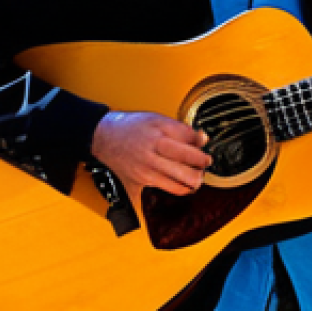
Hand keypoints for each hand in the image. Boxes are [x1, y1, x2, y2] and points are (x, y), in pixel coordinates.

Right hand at [90, 111, 211, 200]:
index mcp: (158, 140)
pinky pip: (162, 190)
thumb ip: (182, 130)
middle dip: (199, 172)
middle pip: (184, 171)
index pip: (188, 151)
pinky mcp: (138, 183)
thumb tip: (202, 139)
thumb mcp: (158, 120)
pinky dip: (177, 189)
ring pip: (176, 185)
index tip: (207, 157)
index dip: (202, 156)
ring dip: (191, 183)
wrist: (104, 137)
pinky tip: (182, 183)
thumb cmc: (132, 127)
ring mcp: (144, 173)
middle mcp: (151, 159)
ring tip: (195, 177)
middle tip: (203, 168)